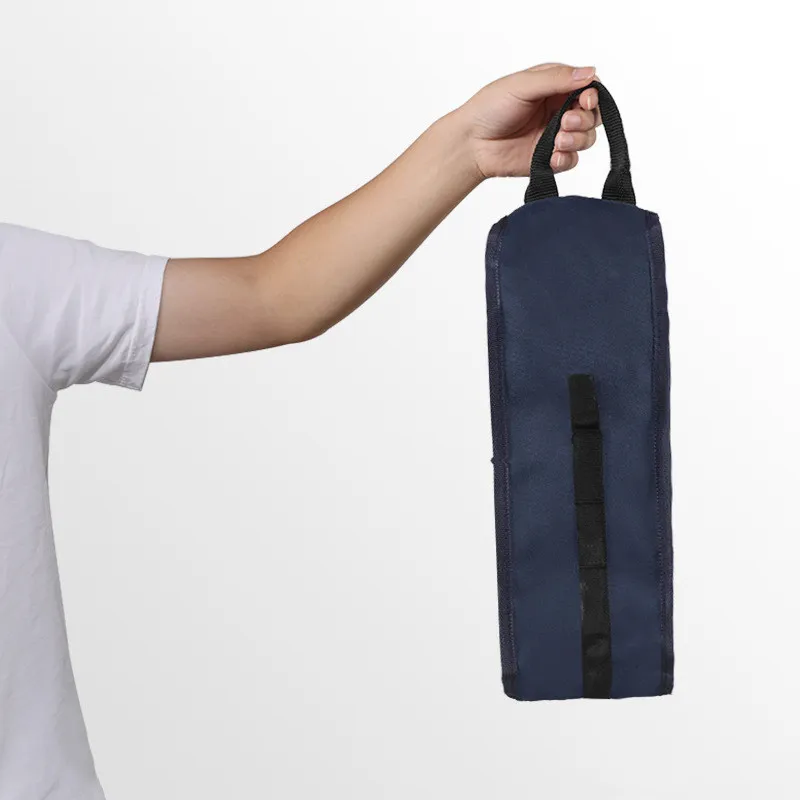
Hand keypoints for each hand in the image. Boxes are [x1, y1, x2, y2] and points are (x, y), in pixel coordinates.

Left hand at [457, 63, 601, 179]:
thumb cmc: (490, 108)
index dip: (593, 96)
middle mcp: (558, 110)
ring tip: (558, 140)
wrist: (471, 143)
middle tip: (566, 123)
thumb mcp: (523, 85)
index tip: (585, 101)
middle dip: (585, 119)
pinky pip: (571, 160)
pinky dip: (567, 158)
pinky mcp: (549, 158)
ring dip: (578, 139)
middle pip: (592, 115)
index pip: (588, 89)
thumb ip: (556, 79)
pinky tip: (553, 156)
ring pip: (586, 138)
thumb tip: (591, 72)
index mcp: (555, 87)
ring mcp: (555, 136)